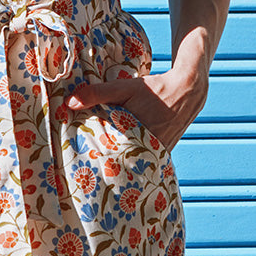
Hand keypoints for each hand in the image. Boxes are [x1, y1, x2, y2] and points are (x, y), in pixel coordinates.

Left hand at [63, 63, 208, 153]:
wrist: (186, 92)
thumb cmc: (154, 90)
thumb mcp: (124, 88)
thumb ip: (97, 94)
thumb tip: (70, 103)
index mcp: (138, 139)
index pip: (110, 158)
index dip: (95, 161)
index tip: (79, 162)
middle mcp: (150, 153)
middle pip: (121, 164)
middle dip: (105, 164)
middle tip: (85, 167)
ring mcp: (159, 157)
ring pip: (132, 164)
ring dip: (118, 162)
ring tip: (98, 165)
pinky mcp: (162, 155)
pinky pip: (143, 161)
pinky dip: (132, 158)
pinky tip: (119, 155)